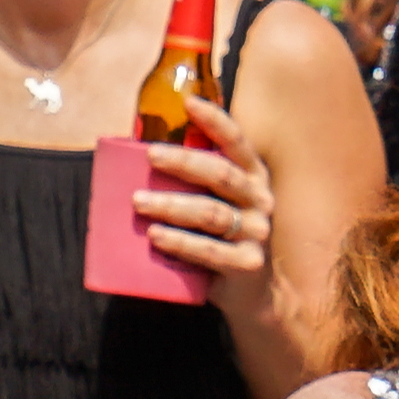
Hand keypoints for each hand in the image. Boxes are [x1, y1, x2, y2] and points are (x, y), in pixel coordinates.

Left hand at [136, 93, 280, 293]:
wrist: (254, 296)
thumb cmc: (224, 240)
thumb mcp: (219, 205)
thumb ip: (197, 183)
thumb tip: (142, 154)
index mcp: (254, 178)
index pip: (239, 143)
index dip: (216, 121)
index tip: (189, 103)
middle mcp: (261, 201)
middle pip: (222, 174)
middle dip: (184, 161)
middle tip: (150, 155)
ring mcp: (257, 233)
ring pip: (212, 213)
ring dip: (172, 205)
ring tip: (138, 202)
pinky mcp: (247, 264)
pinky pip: (210, 251)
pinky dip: (180, 242)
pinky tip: (155, 236)